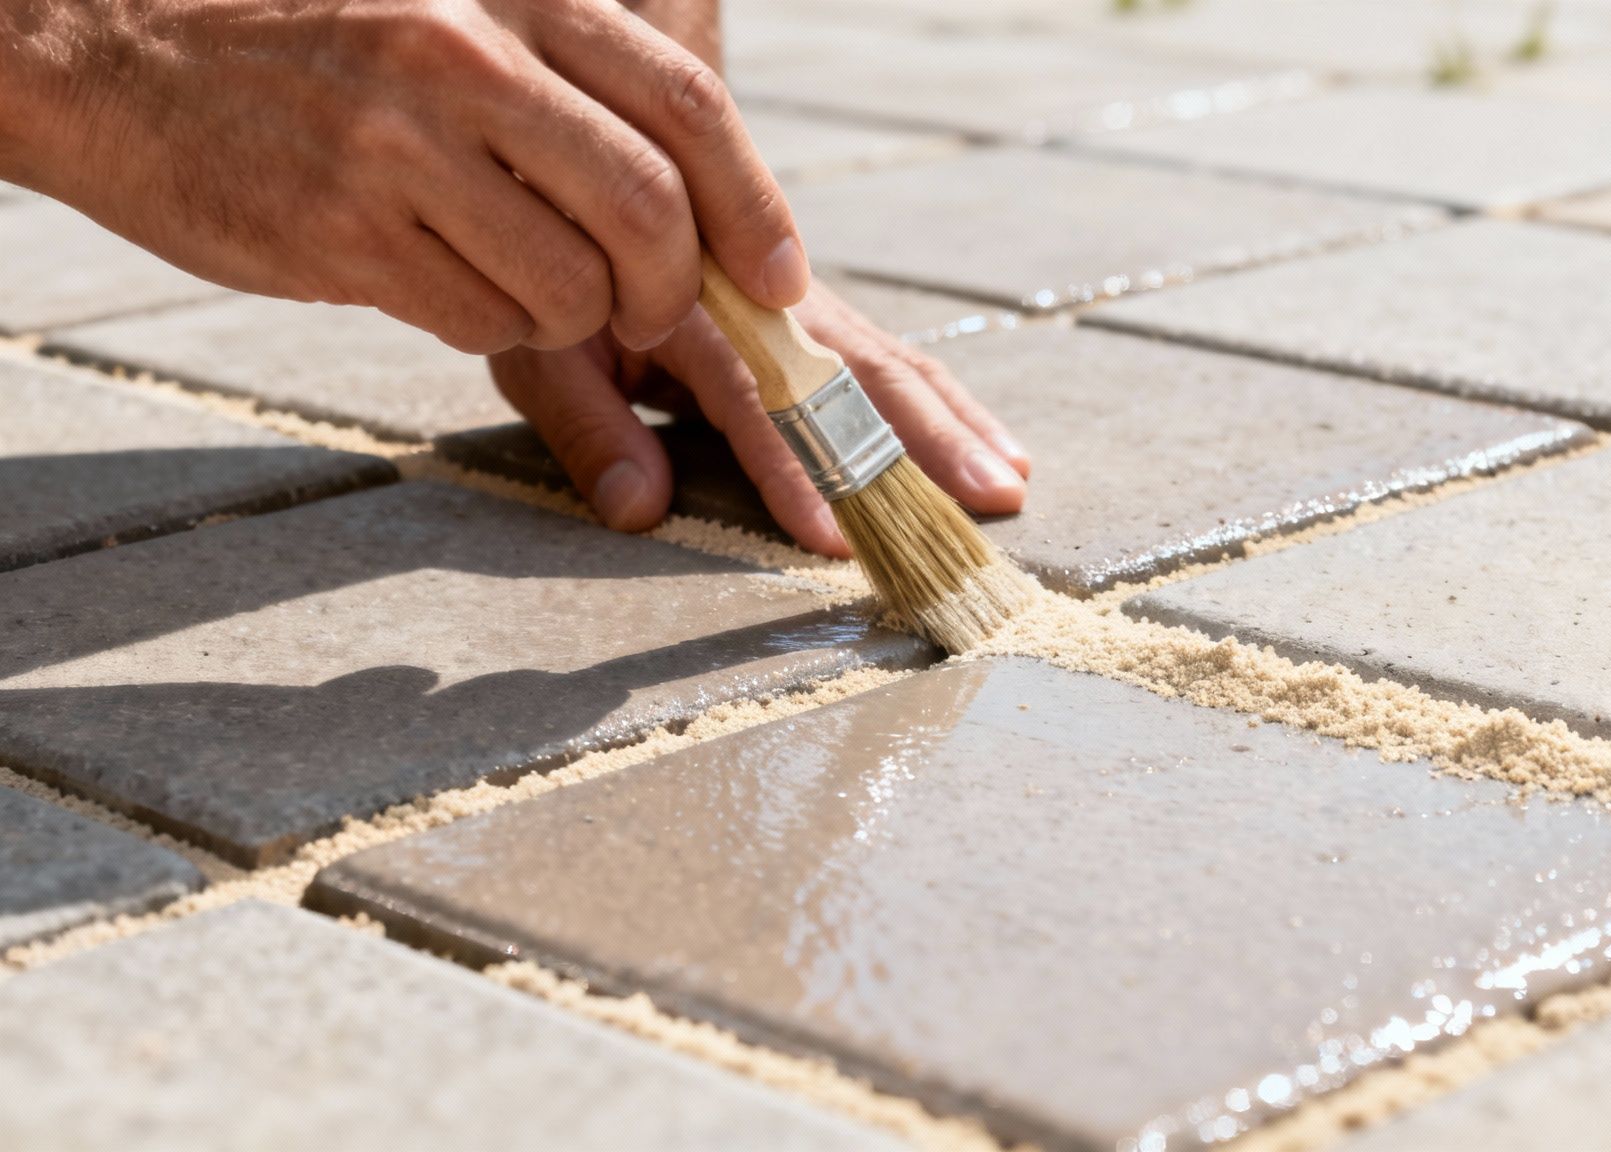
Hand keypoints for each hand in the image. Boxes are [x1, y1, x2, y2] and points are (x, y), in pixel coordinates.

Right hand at [0, 0, 802, 351]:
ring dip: (576, 317)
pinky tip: (444, 279)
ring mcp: (400, 148)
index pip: (686, 104)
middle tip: (655, 310)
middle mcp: (464, 59)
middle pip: (648, 209)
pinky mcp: (344, 233)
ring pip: (571, 286)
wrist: (112, 48)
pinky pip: (483, 321)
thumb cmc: (312, 40)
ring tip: (527, 282)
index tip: (779, 275)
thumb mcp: (449, 12)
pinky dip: (493, 323)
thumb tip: (697, 199)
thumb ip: (567, 84)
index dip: (755, 206)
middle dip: (674, 289)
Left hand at [489, 280, 1030, 555]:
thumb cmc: (564, 288)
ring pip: (893, 364)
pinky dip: (952, 407)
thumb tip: (639, 511)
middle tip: (981, 503)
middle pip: (854, 375)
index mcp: (692, 312)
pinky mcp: (827, 320)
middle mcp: (763, 306)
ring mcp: (805, 309)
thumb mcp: (545, 353)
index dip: (792, 469)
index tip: (832, 533)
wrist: (599, 185)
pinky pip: (898, 361)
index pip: (751, 398)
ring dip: (954, 426)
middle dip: (920, 445)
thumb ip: (588, 431)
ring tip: (1010, 482)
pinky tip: (999, 447)